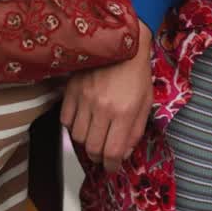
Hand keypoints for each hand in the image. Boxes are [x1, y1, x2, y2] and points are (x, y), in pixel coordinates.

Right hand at [61, 23, 152, 171]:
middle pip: (92, 148)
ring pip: (77, 137)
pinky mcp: (71, 91)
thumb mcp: (145, 103)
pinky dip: (73, 126)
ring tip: (95, 137)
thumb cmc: (137, 73)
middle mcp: (102, 108)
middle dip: (98, 158)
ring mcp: (84, 99)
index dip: (111, 165)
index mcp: (124, 111)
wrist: (122, 43)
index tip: (112, 167)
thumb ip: (135, 130)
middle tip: (103, 157)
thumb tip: (123, 153)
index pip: (112, 151)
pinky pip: (66, 120)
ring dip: (86, 142)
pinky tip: (84, 122)